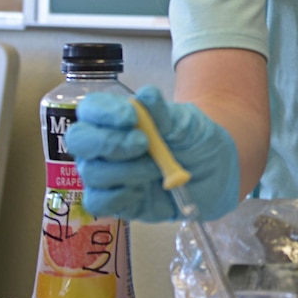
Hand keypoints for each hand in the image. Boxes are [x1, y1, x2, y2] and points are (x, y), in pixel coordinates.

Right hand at [63, 85, 241, 222]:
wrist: (218, 174)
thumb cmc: (197, 139)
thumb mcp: (190, 122)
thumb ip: (167, 113)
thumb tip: (146, 95)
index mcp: (119, 117)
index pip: (91, 108)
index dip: (103, 112)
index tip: (130, 117)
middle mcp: (105, 144)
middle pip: (78, 139)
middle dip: (107, 142)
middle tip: (143, 144)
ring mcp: (108, 174)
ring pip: (92, 172)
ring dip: (126, 170)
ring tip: (157, 168)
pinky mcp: (115, 201)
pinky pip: (98, 202)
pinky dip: (120, 196)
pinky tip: (142, 191)